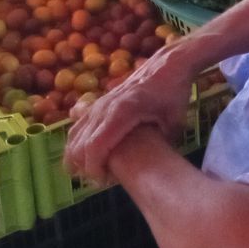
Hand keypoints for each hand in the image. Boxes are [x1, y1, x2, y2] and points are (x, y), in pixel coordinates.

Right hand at [64, 49, 194, 183]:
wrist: (168, 66)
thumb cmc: (173, 95)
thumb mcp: (173, 124)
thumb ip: (161, 146)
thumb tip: (152, 170)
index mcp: (122, 112)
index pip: (95, 146)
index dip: (94, 168)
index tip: (104, 182)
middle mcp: (104, 107)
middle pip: (80, 144)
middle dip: (85, 167)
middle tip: (103, 179)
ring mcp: (99, 104)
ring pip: (74, 134)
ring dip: (78, 156)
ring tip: (96, 170)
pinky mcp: (98, 103)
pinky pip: (79, 125)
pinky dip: (78, 143)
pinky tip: (88, 156)